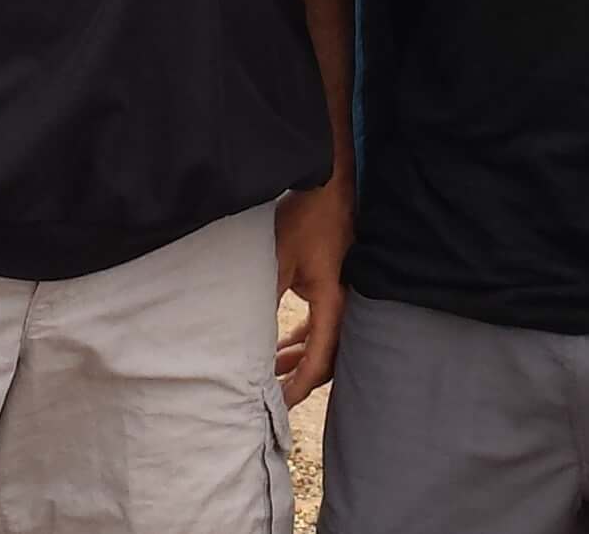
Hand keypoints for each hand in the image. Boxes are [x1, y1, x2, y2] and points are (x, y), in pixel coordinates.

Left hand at [275, 178, 353, 404]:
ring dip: (298, 359)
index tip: (279, 405)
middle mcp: (345, 304)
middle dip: (299, 380)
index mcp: (335, 302)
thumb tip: (243, 336)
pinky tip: (281, 345)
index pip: (318, 359)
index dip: (298, 387)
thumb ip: (265, 297)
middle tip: (273, 398)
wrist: (329, 183)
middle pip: (327, 359)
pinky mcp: (337, 285)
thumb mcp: (277, 258)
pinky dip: (303, 340)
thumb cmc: (307, 217)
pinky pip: (324, 325)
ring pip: (325, 343)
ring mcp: (344, 295)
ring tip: (270, 373)